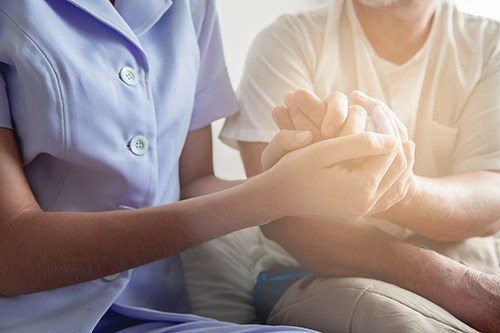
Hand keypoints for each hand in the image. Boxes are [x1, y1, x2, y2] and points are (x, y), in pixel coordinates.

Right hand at [263, 108, 404, 222]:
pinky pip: (386, 195)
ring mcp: (362, 211)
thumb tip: (392, 138)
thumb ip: (361, 143)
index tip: (378, 108)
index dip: (386, 127)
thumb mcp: (325, 149)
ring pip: (397, 184)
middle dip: (396, 140)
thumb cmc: (294, 169)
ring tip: (397, 137)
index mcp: (360, 188)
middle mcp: (366, 205)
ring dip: (400, 159)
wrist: (276, 195)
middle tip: (388, 119)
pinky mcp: (357, 212)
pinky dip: (392, 177)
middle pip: (398, 169)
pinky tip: (389, 161)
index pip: (388, 152)